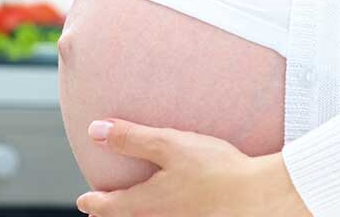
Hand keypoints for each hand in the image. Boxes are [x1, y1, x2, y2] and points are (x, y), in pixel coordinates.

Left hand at [76, 119, 312, 216]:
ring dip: (139, 213)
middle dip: (113, 213)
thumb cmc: (214, 169)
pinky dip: (164, 210)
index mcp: (148, 202)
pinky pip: (174, 215)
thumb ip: (132, 139)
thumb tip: (96, 131)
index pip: (110, 205)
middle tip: (101, 211)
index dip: (94, 201)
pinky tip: (176, 202)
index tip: (84, 200)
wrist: (255, 194)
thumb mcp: (169, 145)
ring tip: (137, 206)